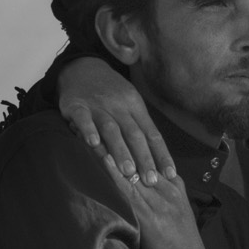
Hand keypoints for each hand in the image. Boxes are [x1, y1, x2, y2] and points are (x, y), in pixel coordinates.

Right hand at [52, 54, 165, 196]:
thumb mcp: (130, 105)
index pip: (152, 133)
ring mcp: (98, 105)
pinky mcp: (77, 105)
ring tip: (128, 172)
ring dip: (120, 150)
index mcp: (136, 107)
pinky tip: (92, 144)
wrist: (82, 67)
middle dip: (144, 158)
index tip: (171, 175)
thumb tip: (158, 160)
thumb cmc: (110, 93)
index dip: (161, 154)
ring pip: (111, 129)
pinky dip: (88, 130)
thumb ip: (140, 129)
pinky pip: (83, 118)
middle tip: (150, 180)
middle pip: (134, 134)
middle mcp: (119, 106)